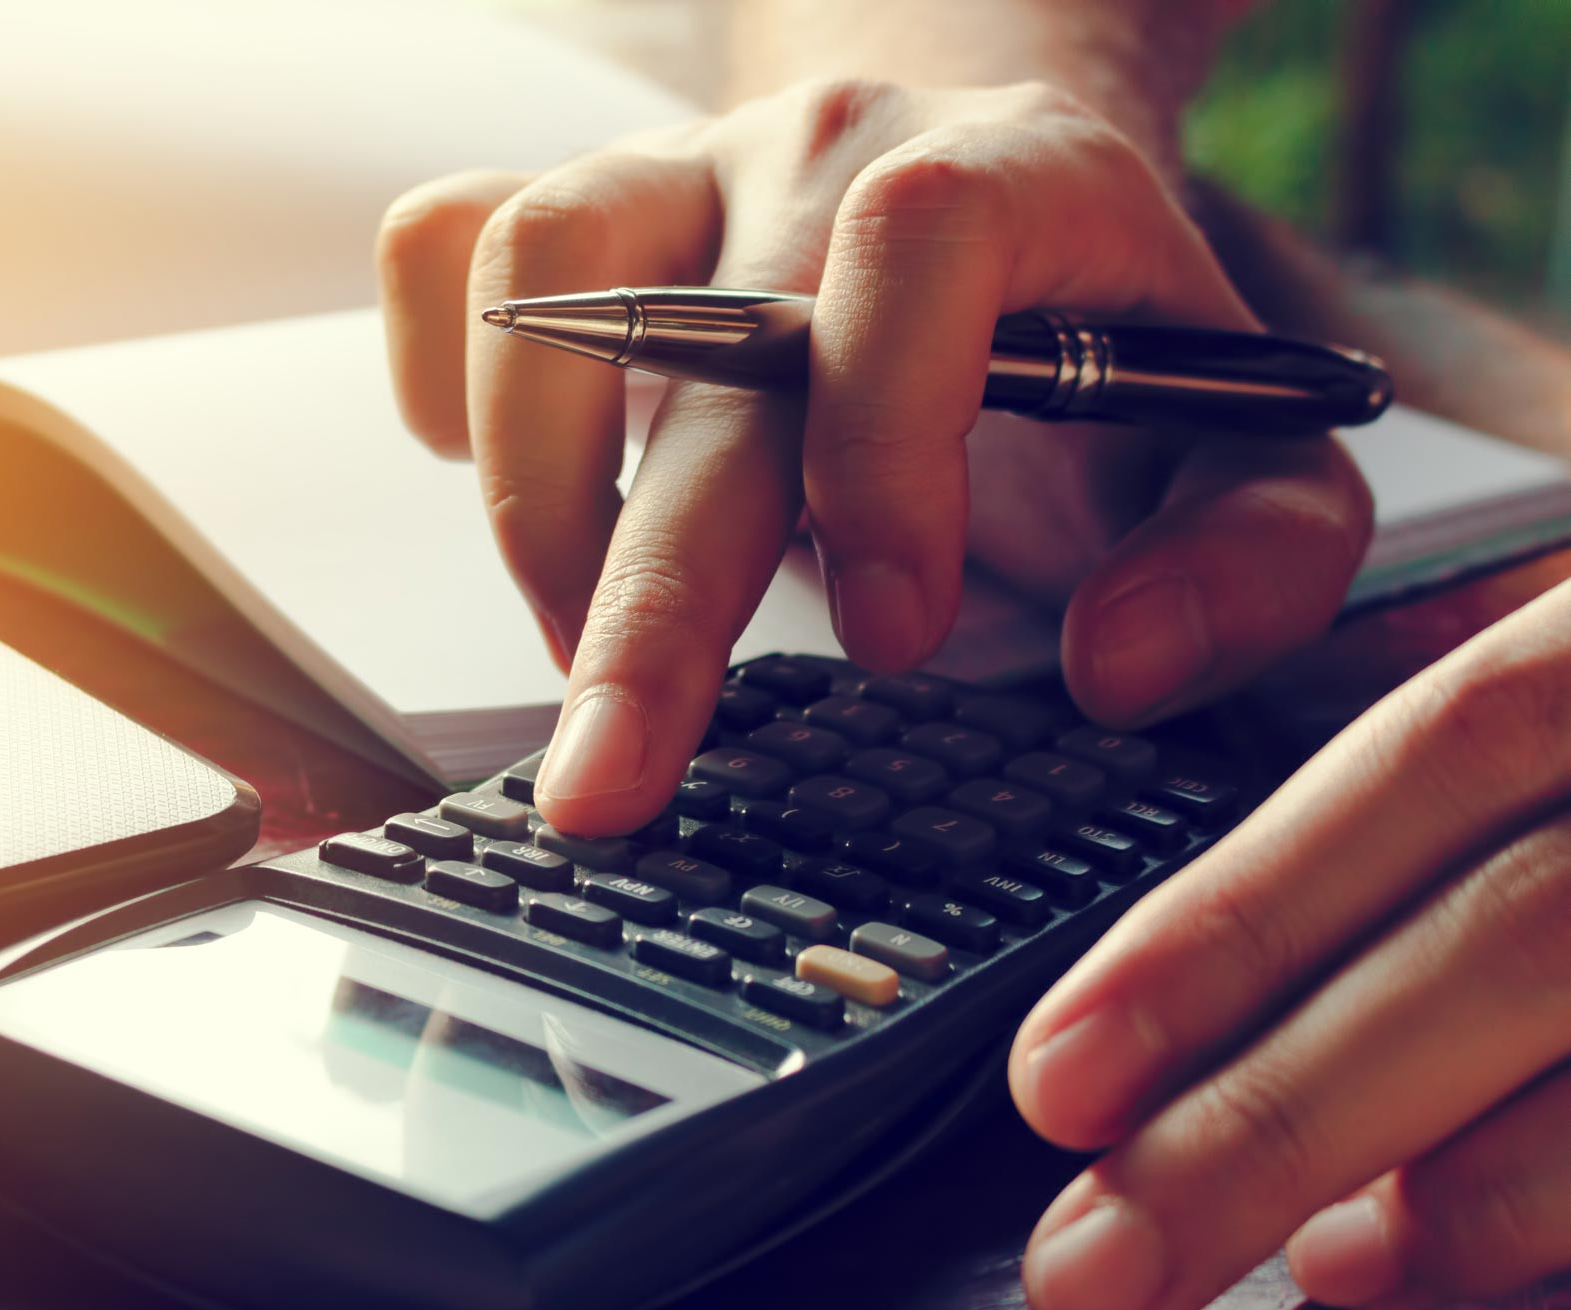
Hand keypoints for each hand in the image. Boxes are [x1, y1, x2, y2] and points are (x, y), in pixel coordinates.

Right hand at [376, 79, 1370, 833]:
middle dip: (644, 592)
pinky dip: (440, 381)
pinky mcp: (567, 216)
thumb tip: (1116, 662)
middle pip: (689, 334)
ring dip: (534, 495)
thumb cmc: (1094, 334)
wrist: (977, 177)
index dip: (883, 447)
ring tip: (578, 645)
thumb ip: (1251, 558)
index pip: (912, 253)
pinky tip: (510, 491)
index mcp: (1012, 174)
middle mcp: (821, 152)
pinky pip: (438, 248)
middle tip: (610, 777)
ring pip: (532, 272)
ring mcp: (674, 172)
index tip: (891, 636)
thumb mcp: (1248, 444)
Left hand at [1013, 582, 1570, 1309]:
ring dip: (1474, 1197)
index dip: (1230, 921)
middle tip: (1092, 1273)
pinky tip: (1478, 1257)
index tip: (1054, 1078)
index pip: (1432, 759)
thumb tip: (1247, 955)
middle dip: (1273, 1120)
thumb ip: (1498, 738)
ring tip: (1317, 1274)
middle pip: (1507, 943)